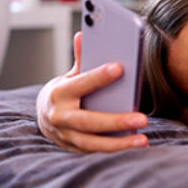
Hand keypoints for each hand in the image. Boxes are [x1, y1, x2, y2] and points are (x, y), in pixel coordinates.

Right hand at [36, 32, 148, 152]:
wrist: (45, 116)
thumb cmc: (65, 92)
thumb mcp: (70, 74)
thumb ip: (81, 59)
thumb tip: (83, 35)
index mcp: (60, 94)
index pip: (81, 84)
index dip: (99, 76)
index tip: (120, 68)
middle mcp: (60, 117)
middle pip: (90, 122)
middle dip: (116, 121)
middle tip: (142, 119)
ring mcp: (66, 136)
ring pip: (93, 144)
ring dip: (119, 144)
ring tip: (142, 139)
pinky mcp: (75, 149)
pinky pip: (96, 152)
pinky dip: (115, 150)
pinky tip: (135, 145)